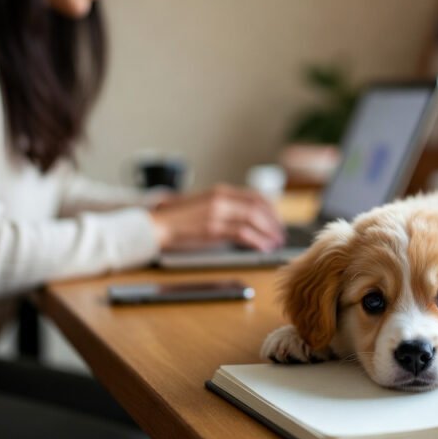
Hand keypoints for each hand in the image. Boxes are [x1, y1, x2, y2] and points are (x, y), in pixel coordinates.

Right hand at [149, 184, 284, 251]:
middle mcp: (221, 198)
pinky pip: (243, 233)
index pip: (255, 196)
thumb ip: (223, 207)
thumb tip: (245, 220)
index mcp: (221, 191)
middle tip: (280, 234)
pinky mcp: (213, 228)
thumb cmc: (179, 219)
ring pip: (254, 219)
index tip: (277, 220)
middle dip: (274, 222)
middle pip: (258, 207)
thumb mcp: (204, 205)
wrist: (156, 225)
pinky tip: (263, 247)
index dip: (271, 209)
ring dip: (268, 232)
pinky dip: (257, 241)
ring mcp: (217, 212)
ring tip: (275, 242)